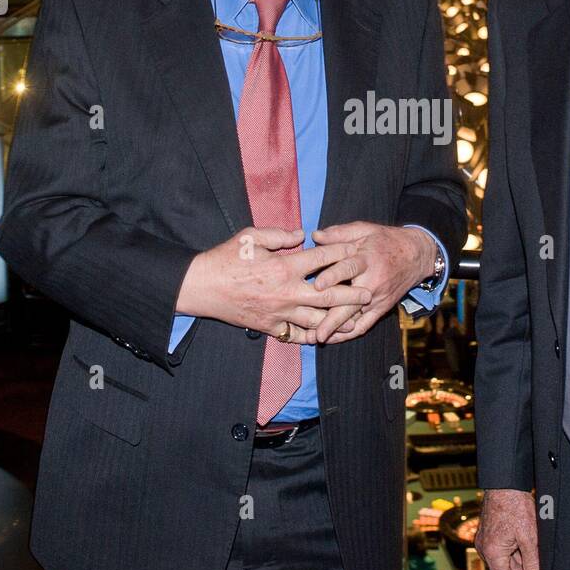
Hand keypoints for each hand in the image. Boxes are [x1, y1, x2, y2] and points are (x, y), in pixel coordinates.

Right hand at [175, 227, 372, 343]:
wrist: (201, 287)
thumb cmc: (225, 258)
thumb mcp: (251, 236)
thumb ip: (280, 234)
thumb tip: (302, 234)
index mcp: (284, 266)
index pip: (321, 259)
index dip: (341, 252)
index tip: (356, 250)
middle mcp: (286, 292)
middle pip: (328, 295)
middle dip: (351, 294)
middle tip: (368, 293)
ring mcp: (279, 312)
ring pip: (316, 319)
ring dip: (336, 319)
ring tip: (353, 318)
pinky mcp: (269, 327)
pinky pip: (295, 335)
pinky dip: (310, 335)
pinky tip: (323, 333)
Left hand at [308, 222, 437, 342]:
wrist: (416, 255)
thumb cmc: (386, 240)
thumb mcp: (365, 230)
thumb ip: (339, 233)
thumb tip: (314, 235)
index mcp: (367, 259)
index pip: (349, 269)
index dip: (333, 276)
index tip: (317, 285)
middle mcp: (372, 282)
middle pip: (351, 303)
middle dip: (333, 318)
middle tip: (315, 331)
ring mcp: (377, 299)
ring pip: (355, 318)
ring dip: (336, 330)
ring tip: (315, 339)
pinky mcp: (381, 309)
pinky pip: (364, 325)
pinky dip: (348, 334)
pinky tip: (332, 339)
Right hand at [475, 489, 540, 569]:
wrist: (504, 482)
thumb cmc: (515, 505)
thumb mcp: (529, 536)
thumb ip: (532, 563)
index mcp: (493, 553)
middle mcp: (487, 549)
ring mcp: (488, 541)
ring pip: (506, 567)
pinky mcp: (492, 534)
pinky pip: (505, 556)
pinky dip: (517, 564)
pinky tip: (528, 568)